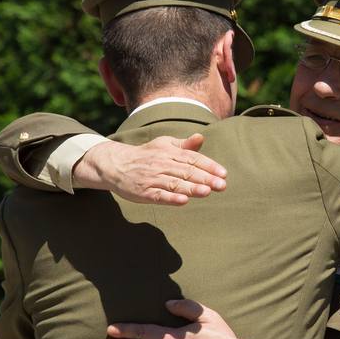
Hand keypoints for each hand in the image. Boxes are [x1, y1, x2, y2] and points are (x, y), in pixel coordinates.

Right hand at [73, 134, 226, 203]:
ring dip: (191, 188)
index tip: (223, 173)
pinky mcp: (143, 192)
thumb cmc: (146, 155)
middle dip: (205, 179)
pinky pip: (158, 195)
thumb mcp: (164, 145)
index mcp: (169, 152)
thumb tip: (201, 137)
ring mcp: (152, 178)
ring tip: (206, 191)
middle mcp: (162, 164)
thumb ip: (184, 145)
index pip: (193, 158)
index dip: (209, 166)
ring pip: (174, 183)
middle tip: (222, 185)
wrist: (115, 164)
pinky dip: (171, 197)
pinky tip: (183, 200)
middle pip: (186, 171)